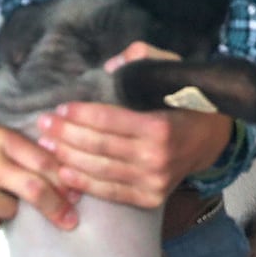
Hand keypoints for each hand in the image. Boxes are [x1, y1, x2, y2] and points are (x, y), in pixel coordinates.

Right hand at [0, 110, 76, 230]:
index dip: (65, 177)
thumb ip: (15, 144)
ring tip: (0, 194)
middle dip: (58, 207)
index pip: (44, 160)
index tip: (78, 189)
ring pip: (12, 210)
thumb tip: (52, 161)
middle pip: (35, 190)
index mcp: (0, 139)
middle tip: (71, 219)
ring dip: (14, 207)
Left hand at [35, 41, 233, 207]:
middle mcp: (156, 158)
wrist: (212, 139)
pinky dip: (84, 183)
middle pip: (99, 146)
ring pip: (100, 171)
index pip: (109, 121)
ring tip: (47, 146)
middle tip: (43, 124)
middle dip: (66, 135)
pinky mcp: (150, 198)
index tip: (60, 108)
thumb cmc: (187, 102)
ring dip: (68, 158)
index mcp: (161, 127)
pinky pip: (110, 192)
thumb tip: (109, 66)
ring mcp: (153, 181)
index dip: (80, 115)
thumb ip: (142, 58)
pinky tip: (64, 171)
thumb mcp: (171, 70)